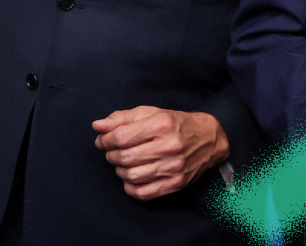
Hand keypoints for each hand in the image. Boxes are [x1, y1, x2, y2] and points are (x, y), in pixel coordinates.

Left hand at [92, 106, 229, 200]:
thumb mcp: (151, 112)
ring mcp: (172, 168)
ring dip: (119, 170)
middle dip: (111, 155)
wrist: (209, 138)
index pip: (122, 137)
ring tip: (121, 163)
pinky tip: (130, 178)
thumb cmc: (176, 123)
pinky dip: (130, 188)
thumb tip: (97, 126)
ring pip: (132, 176)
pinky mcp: (175, 184)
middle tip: (110, 151)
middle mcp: (168, 146)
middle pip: (125, 157)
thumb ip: (123, 118)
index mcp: (161, 124)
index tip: (102, 140)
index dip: (105, 140)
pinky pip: (143, 193)